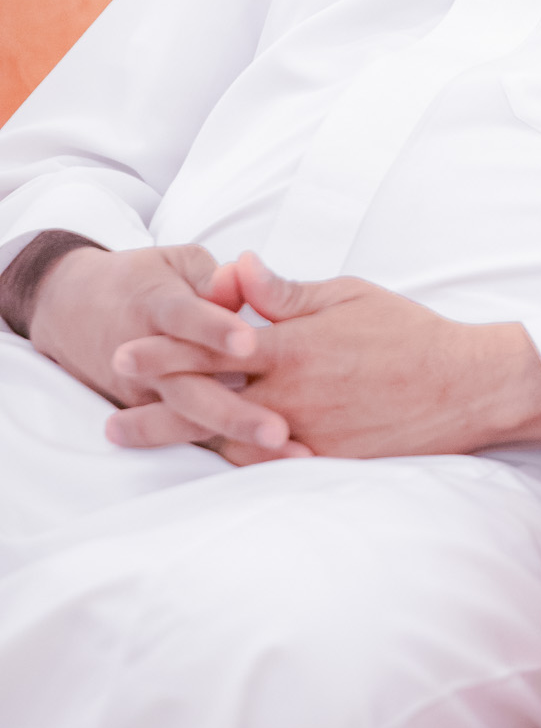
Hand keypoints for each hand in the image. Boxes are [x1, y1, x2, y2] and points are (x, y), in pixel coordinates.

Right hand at [26, 242, 297, 454]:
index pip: (185, 318)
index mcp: (157, 306)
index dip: (214, 329)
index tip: (248, 341)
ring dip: (236, 438)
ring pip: (189, 421)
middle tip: (277, 428)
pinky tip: (269, 464)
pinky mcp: (148, 415)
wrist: (71, 309)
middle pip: (188, 388)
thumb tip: (244, 276)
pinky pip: (189, 437)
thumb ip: (213, 277)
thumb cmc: (143, 281)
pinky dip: (227, 452)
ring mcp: (145, 392)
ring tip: (283, 450)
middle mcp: (148, 356)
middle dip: (233, 411)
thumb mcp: (177, 263)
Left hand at [105, 250, 540, 461]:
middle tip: (112, 418)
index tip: (123, 352)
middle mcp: (293, 393)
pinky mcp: (329, 460)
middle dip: (156, 408)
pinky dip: (235, 465)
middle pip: (209, 402)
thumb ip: (286, 291)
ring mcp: (309, 432)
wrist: (464, 385)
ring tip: (143, 442)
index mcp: (294, 346)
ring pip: (231, 439)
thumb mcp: (347, 295)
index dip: (166, 350)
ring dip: (184, 439)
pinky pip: (271, 467)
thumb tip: (236, 267)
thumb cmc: (408, 332)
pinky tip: (207, 466)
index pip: (214, 347)